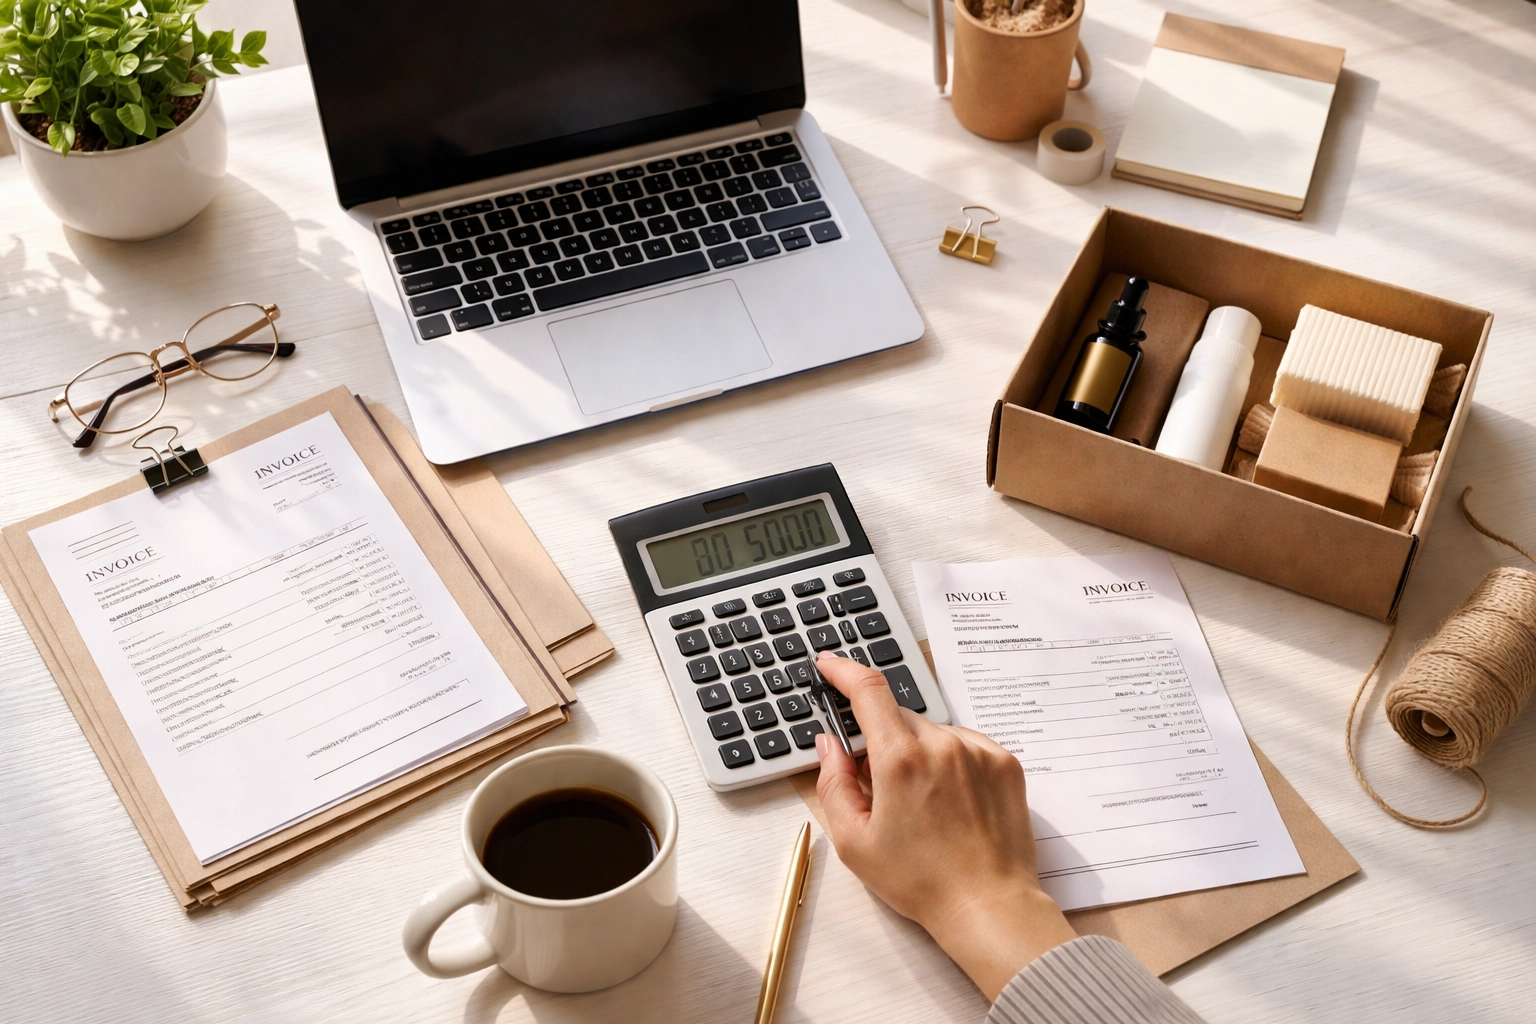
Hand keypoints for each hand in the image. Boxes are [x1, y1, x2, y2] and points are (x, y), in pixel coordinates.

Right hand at [812, 652, 1075, 1000]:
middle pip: (898, 716)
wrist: (988, 905)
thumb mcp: (854, 841)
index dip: (844, 671)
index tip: (830, 665)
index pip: (868, 690)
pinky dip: (950, 760)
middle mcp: (942, 744)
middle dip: (882, 740)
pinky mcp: (1004, 762)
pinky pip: (964, 743)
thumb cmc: (922, 881)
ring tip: (924, 805)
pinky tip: (951, 801)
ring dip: (918, 751)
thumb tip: (829, 744)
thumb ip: (834, 782)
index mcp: (900, 760)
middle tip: (881, 785)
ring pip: (932, 731)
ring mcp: (978, 750)